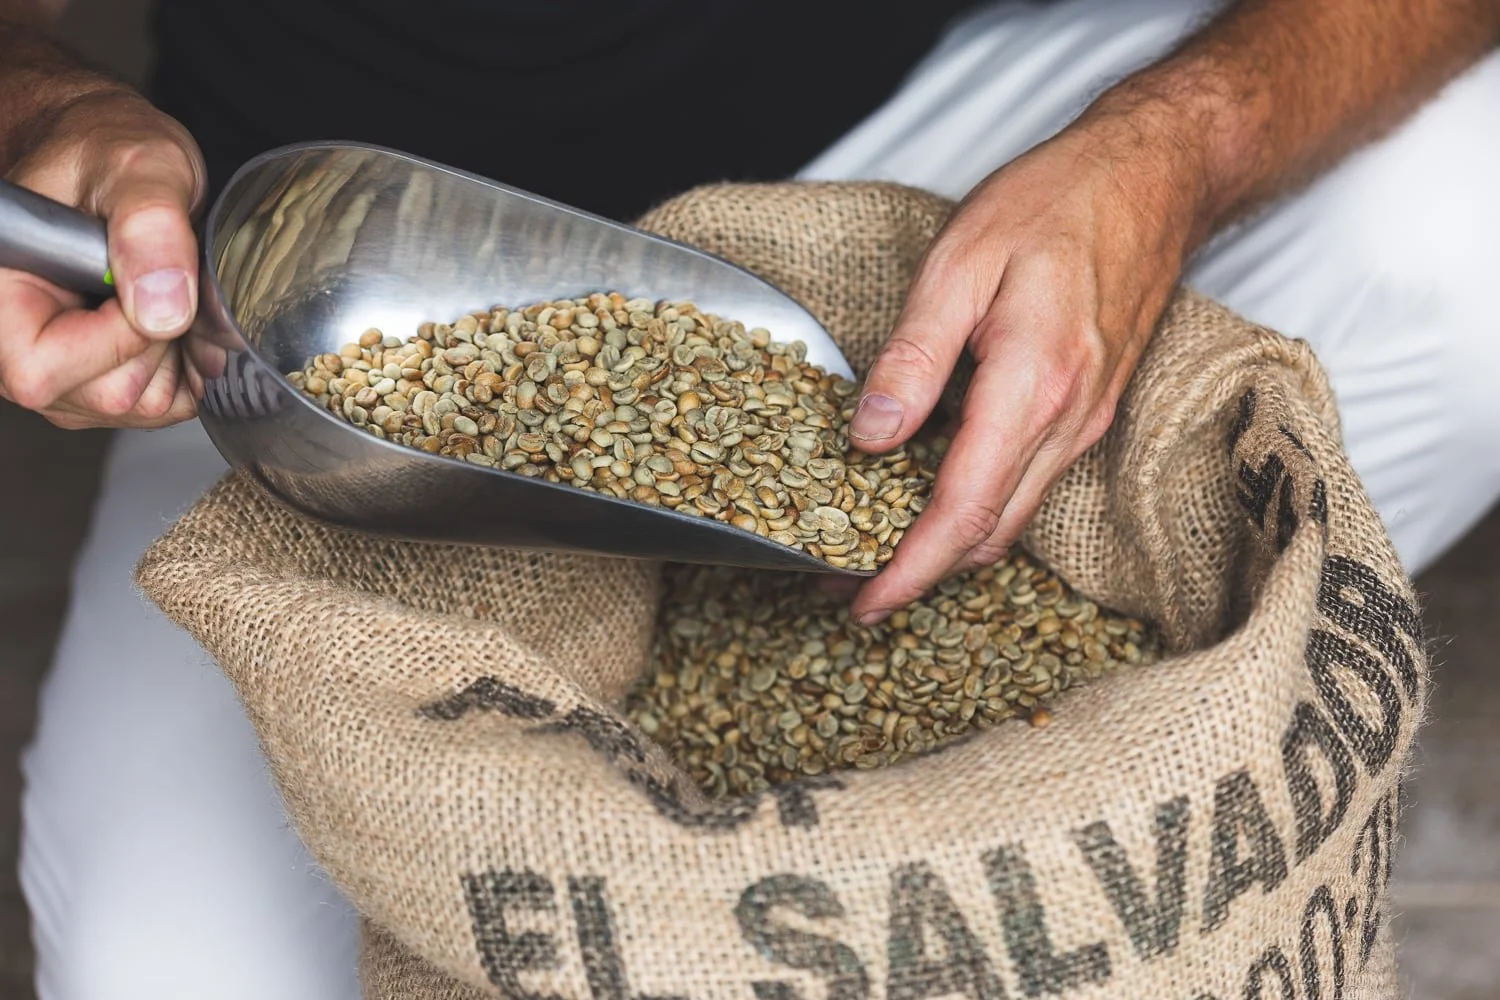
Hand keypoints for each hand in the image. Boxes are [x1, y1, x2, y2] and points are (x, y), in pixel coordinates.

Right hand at [0, 88, 204, 428]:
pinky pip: (160, 406)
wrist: (111, 157)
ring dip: (177, 354)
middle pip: (105, 396)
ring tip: (166, 290)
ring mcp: (60, 367)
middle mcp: (16, 340)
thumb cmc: (106, 148)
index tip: (150, 287)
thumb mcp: (141, 166)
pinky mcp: (97, 377)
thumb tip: (160, 307)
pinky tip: (176, 317)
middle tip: (165, 278)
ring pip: (138, 407)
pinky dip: (186, 367)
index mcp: (1, 290)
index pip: (41, 368)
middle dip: (160, 344)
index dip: (117, 340)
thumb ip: (150, 227)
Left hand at [846, 111, 1205, 623]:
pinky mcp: (1089, 412)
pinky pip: (1029, 486)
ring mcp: (1086, 421)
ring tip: (877, 550)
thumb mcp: (959, 263)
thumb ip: (913, 357)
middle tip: (846, 587)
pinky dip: (978, 512)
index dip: (908, 569)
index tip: (861, 601)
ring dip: (947, 550)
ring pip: (1012, 518)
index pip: (963, 510)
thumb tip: (870, 438)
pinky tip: (932, 499)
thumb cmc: (1057, 202)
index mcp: (1033, 385)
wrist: (1155, 176)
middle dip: (917, 576)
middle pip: (990, 534)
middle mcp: (1069, 419)